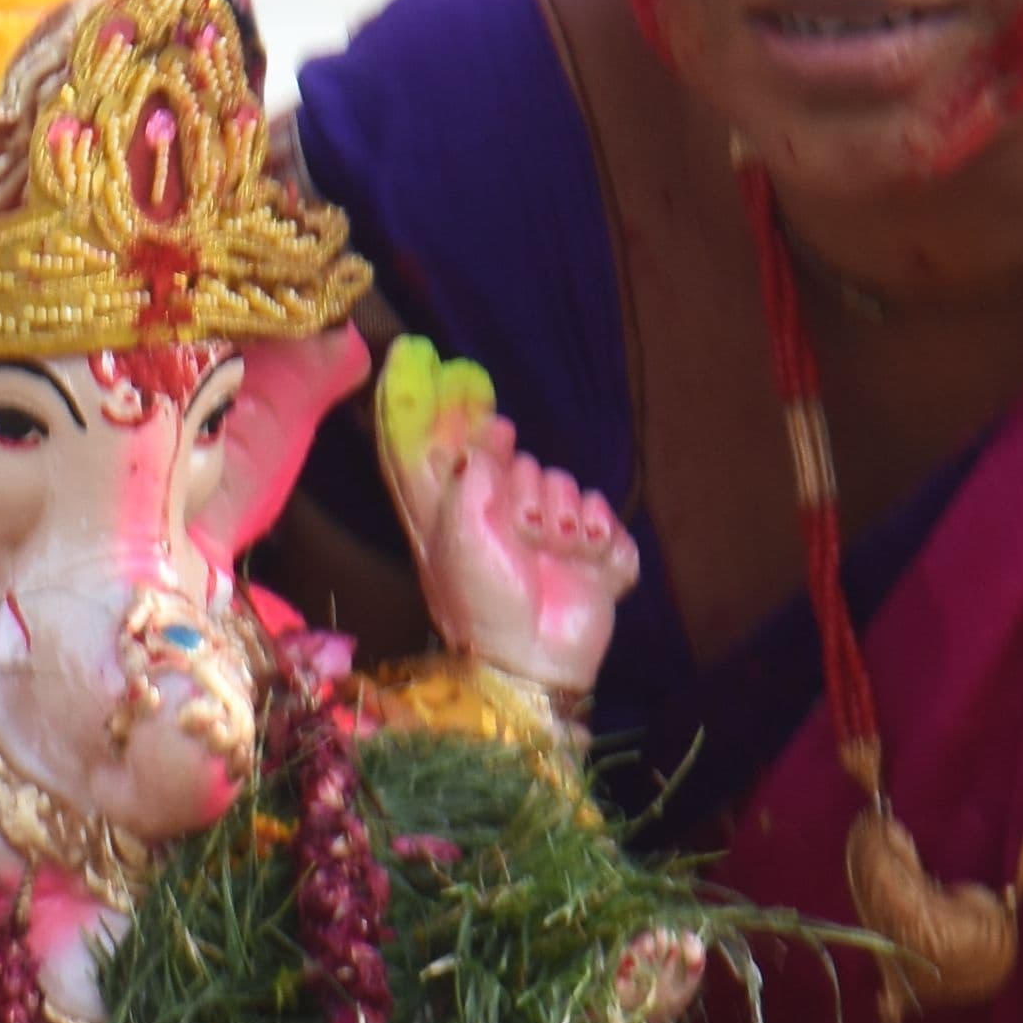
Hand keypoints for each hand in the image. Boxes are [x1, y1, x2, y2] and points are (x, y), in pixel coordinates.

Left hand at [377, 339, 638, 704]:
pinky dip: (598, 536)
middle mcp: (495, 520)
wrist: (539, 661)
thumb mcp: (456, 536)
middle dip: (523, 484)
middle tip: (522, 524)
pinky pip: (600, 514)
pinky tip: (584, 562)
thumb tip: (482, 440)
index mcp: (448, 517)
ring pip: (561, 483)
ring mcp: (545, 537)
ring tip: (554, 554)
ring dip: (562, 516)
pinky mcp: (590, 555)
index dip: (425, 409)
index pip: (430, 451)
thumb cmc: (485, 606)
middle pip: (513, 462)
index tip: (422, 361)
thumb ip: (465, 476)